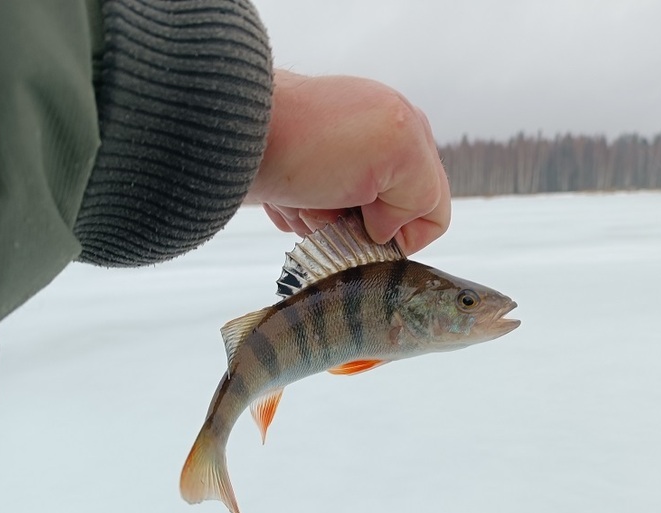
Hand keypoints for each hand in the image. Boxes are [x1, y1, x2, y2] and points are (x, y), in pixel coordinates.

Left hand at [244, 70, 449, 254]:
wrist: (230, 134)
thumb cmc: (309, 141)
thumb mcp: (396, 152)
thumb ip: (422, 194)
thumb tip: (385, 230)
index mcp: (408, 134)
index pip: (431, 214)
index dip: (405, 230)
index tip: (371, 222)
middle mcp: (377, 145)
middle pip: (386, 223)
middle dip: (357, 227)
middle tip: (329, 208)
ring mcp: (338, 160)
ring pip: (348, 226)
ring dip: (322, 224)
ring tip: (299, 199)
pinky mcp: (301, 172)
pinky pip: (313, 217)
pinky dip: (297, 216)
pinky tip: (283, 198)